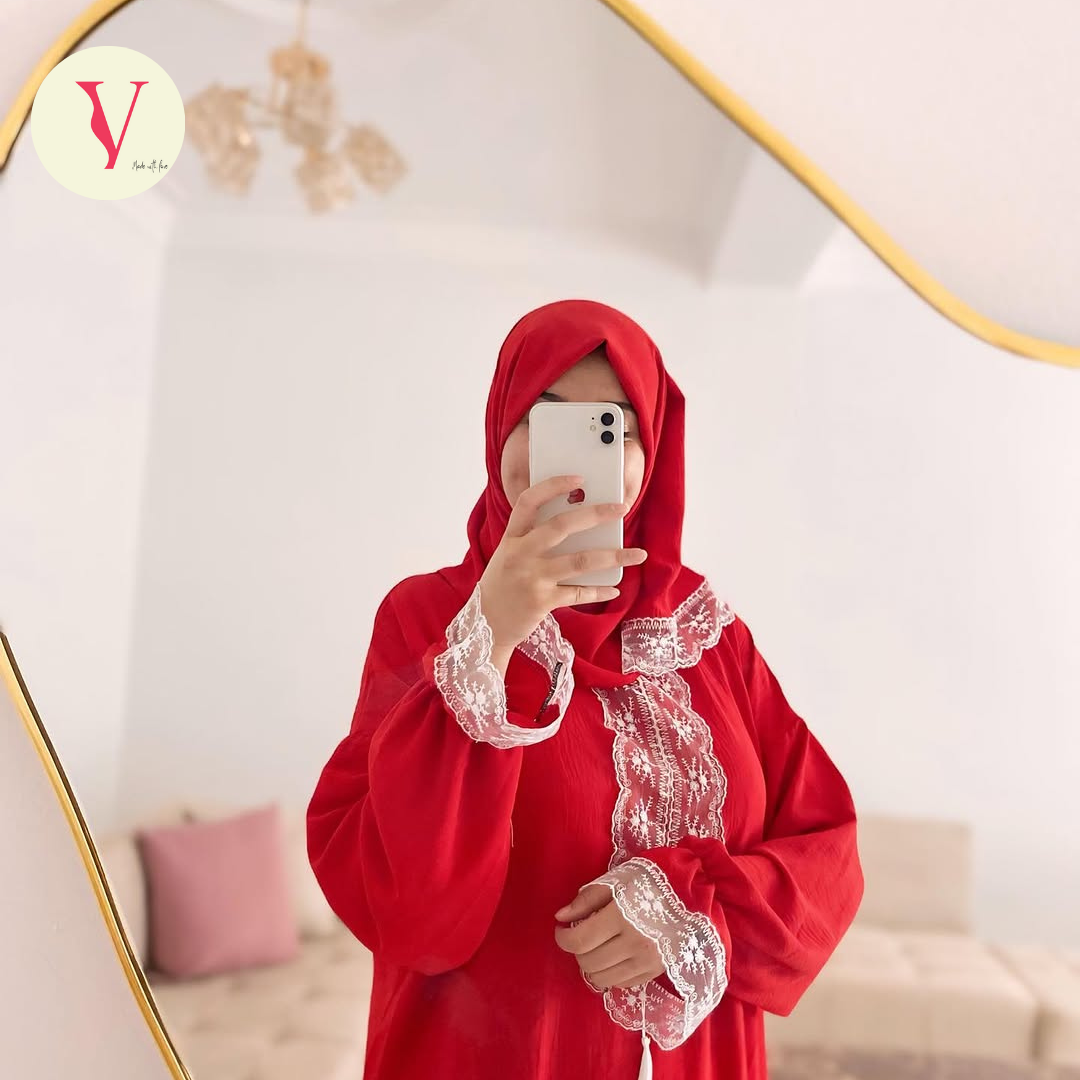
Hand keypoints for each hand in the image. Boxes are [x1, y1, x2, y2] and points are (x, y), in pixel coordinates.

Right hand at [478, 475, 646, 665]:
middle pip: (562, 525)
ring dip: (614, 556)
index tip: (579, 478)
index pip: (528, 501)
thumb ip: (534, 540)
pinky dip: (600, 591)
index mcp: (511, 538)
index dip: (553, 485)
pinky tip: (615, 589)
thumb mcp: (510, 556)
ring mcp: (531, 578)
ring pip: (580, 561)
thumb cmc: (503, 586)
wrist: (486, 626)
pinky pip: (579, 593)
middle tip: (622, 507)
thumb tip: (579, 523)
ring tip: (638, 554)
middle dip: (596, 514)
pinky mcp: (541, 602)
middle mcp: (520, 554)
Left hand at [553, 883, 665, 989]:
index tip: (561, 930)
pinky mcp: (656, 972)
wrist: (691, 893)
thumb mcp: (616, 881)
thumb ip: (586, 899)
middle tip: (581, 934)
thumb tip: (560, 917)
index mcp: (622, 917)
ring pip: (603, 978)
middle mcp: (635, 944)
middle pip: (589, 962)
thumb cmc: (650, 881)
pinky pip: (622, 984)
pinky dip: (610, 973)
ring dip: (592, 965)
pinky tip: (613, 956)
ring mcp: (647, 962)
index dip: (563, 938)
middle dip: (577, 950)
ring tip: (596, 947)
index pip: (580, 940)